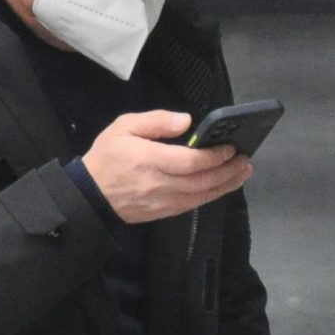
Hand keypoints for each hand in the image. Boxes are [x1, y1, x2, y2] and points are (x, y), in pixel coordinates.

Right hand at [79, 110, 249, 224]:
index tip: (231, 148)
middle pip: (202, 181)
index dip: (214, 156)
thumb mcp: (123, 127)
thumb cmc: (106, 157)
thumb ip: (156, 121)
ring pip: (202, 196)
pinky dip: (211, 196)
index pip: (190, 162)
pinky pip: (192, 205)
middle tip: (246, 160)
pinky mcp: (163, 213)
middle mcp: (159, 184)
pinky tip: (221, 186)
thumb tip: (186, 121)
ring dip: (226, 185)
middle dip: (228, 171)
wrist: (88, 195)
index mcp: (149, 161)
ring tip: (242, 173)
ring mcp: (162, 202)